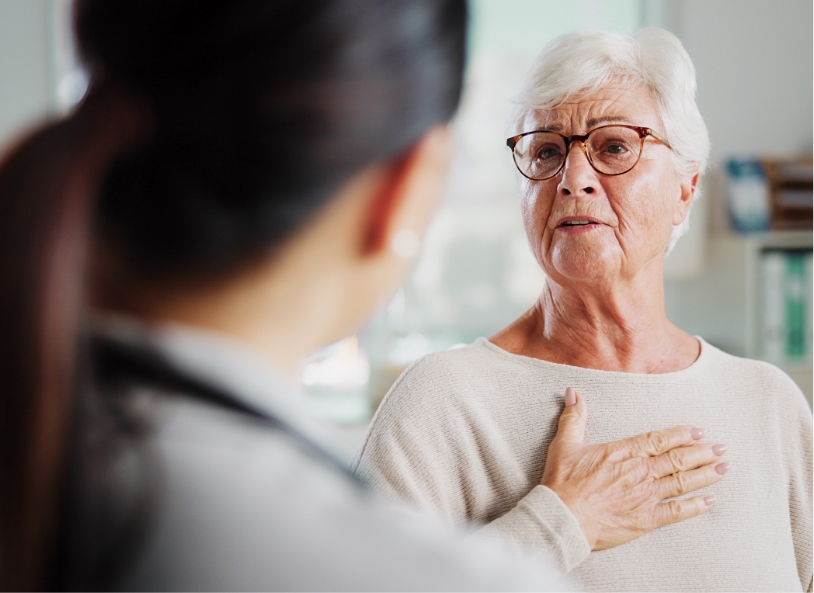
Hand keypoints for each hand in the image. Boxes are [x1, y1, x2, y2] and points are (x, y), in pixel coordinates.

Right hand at [542, 387, 728, 550]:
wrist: (563, 517)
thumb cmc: (562, 482)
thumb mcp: (565, 444)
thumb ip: (574, 418)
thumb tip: (574, 393)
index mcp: (624, 452)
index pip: (660, 439)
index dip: (681, 434)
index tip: (699, 431)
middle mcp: (640, 472)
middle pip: (678, 459)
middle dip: (702, 452)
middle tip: (721, 447)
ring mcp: (646, 496)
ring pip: (682, 482)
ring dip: (705, 474)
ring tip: (723, 468)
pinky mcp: (646, 519)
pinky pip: (677, 512)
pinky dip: (695, 506)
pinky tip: (709, 501)